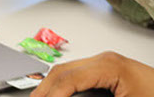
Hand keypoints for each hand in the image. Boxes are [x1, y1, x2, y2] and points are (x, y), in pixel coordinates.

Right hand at [33, 51, 153, 96]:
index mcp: (109, 66)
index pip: (66, 79)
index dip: (49, 95)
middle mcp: (106, 60)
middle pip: (60, 72)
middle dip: (42, 91)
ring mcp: (107, 64)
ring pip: (66, 72)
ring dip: (50, 88)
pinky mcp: (110, 72)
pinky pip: (78, 75)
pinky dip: (64, 87)